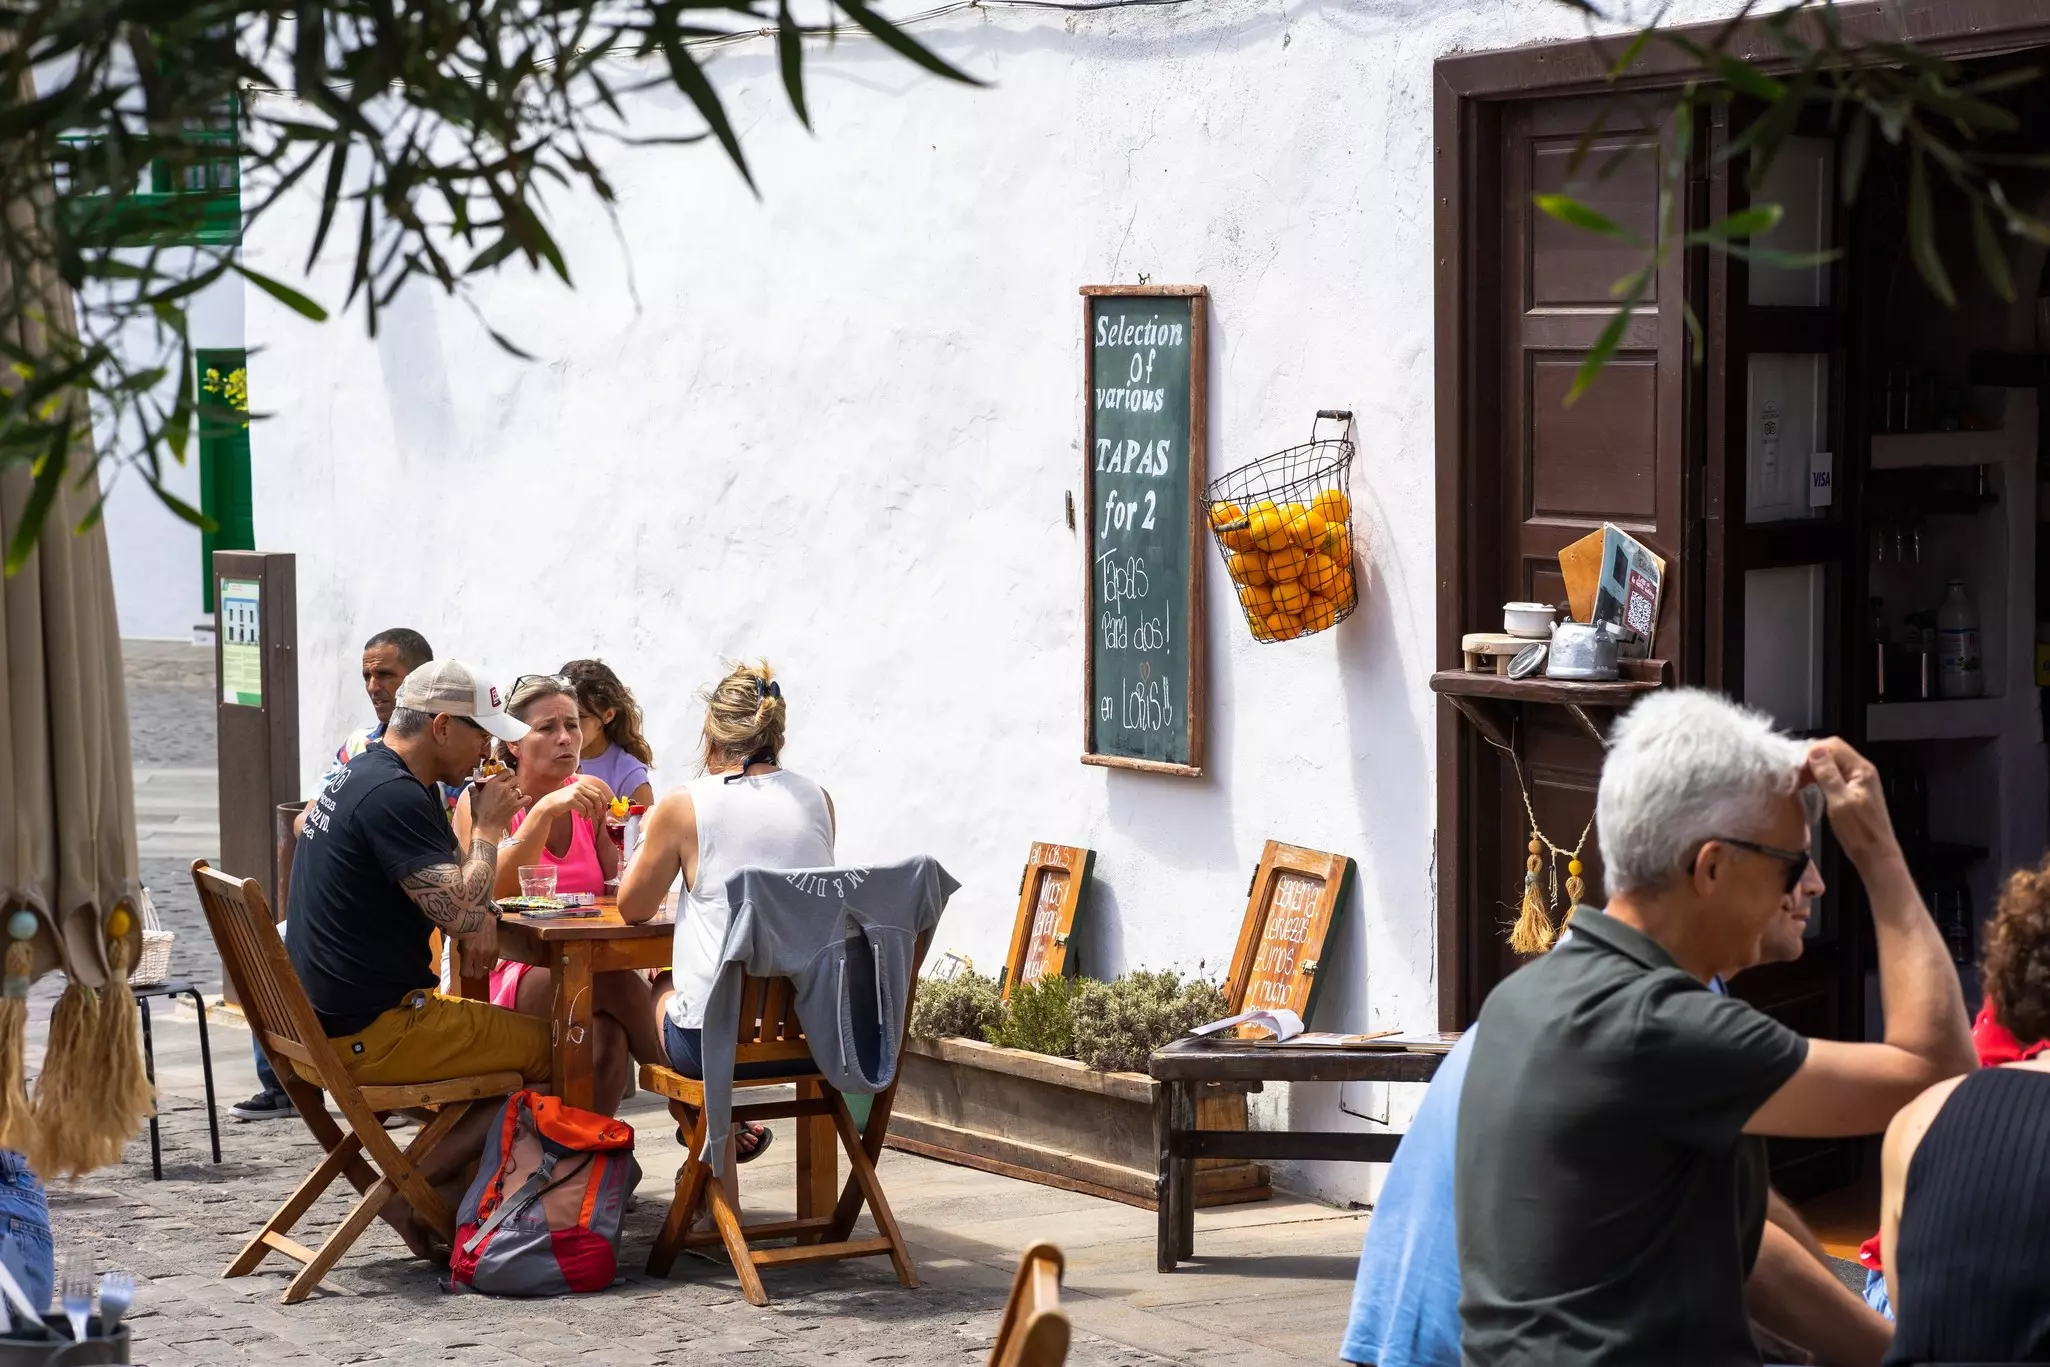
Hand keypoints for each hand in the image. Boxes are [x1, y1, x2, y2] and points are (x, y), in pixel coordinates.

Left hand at [457, 917, 499, 978]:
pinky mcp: (496, 950)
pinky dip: (490, 962)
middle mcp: (479, 955)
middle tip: (472, 968)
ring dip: (482, 967)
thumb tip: (465, 963)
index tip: (464, 970)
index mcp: (468, 952)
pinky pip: (493, 964)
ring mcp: (489, 953)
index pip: (465, 973)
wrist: (482, 917)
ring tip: (480, 960)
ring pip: (486, 970)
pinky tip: (486, 956)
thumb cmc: (468, 928)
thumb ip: (463, 953)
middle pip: (477, 975)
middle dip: (474, 973)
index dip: (464, 974)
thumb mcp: (460, 942)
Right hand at [470, 770, 523, 832]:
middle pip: (515, 778)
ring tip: (512, 797)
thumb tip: (472, 787)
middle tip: (509, 787)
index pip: (506, 771)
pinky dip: (525, 799)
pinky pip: (527, 798)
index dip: (508, 773)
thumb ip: (473, 790)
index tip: (507, 776)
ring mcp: (511, 796)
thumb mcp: (473, 799)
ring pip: (520, 789)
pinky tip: (521, 801)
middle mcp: (504, 788)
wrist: (486, 826)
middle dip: (513, 782)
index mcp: (493, 783)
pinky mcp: (517, 805)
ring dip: (516, 792)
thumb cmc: (479, 813)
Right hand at [544, 774, 614, 823]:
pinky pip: (583, 809)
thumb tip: (601, 804)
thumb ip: (586, 796)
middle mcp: (579, 787)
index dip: (604, 801)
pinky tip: (581, 817)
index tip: (605, 809)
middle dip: (599, 808)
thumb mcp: (575, 794)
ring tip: (586, 817)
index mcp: (581, 784)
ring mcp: (575, 793)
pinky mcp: (571, 800)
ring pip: (590, 805)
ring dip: (590, 814)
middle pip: (596, 797)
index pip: (598, 791)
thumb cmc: (563, 801)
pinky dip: (584, 815)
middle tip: (599, 816)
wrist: (549, 804)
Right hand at [1806, 738, 1899, 865]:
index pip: (1834, 745)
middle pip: (1834, 751)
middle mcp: (1863, 771)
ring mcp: (1860, 781)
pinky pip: (1835, 775)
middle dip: (1812, 758)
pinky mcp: (1855, 791)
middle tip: (1795, 773)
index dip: (1812, 750)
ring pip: (1833, 763)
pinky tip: (1811, 787)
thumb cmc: (1859, 833)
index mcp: (1861, 770)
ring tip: (1800, 780)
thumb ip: (1828, 775)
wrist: (1876, 856)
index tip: (1795, 765)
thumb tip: (1815, 750)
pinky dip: (1821, 777)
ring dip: (1815, 768)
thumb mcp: (1840, 802)